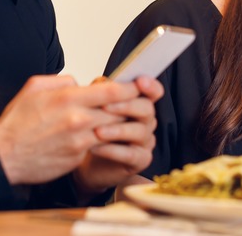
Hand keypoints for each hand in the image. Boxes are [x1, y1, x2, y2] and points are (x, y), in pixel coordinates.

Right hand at [0, 75, 141, 184]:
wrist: (4, 155)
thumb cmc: (17, 123)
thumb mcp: (34, 87)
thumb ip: (62, 81)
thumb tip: (79, 83)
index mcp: (69, 99)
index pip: (113, 92)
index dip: (131, 87)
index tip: (139, 85)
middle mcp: (78, 120)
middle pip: (119, 112)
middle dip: (129, 107)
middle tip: (136, 102)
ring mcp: (80, 141)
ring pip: (113, 130)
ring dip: (118, 125)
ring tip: (120, 119)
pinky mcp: (78, 158)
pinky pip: (98, 146)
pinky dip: (103, 141)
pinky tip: (101, 137)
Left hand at [72, 76, 163, 198]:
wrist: (87, 160)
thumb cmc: (94, 129)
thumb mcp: (94, 107)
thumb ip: (101, 92)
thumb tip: (101, 82)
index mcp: (139, 103)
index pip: (153, 91)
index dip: (150, 85)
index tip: (139, 81)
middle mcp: (146, 121)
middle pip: (147, 109)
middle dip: (126, 106)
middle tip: (105, 107)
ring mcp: (145, 141)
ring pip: (140, 132)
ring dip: (116, 130)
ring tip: (96, 131)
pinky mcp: (141, 160)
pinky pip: (131, 154)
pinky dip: (112, 150)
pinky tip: (95, 148)